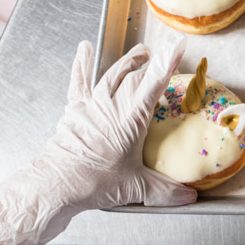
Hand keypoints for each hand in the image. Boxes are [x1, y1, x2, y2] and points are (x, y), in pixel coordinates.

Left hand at [0, 39, 196, 244]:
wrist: (55, 186)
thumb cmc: (94, 183)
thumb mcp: (135, 188)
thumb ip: (165, 191)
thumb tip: (189, 198)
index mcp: (130, 118)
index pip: (153, 83)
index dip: (167, 62)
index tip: (178, 45)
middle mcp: (111, 105)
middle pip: (134, 75)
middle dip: (152, 62)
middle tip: (165, 56)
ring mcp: (91, 105)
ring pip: (112, 73)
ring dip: (128, 61)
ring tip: (141, 52)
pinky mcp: (74, 110)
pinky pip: (79, 81)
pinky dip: (82, 64)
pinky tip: (84, 49)